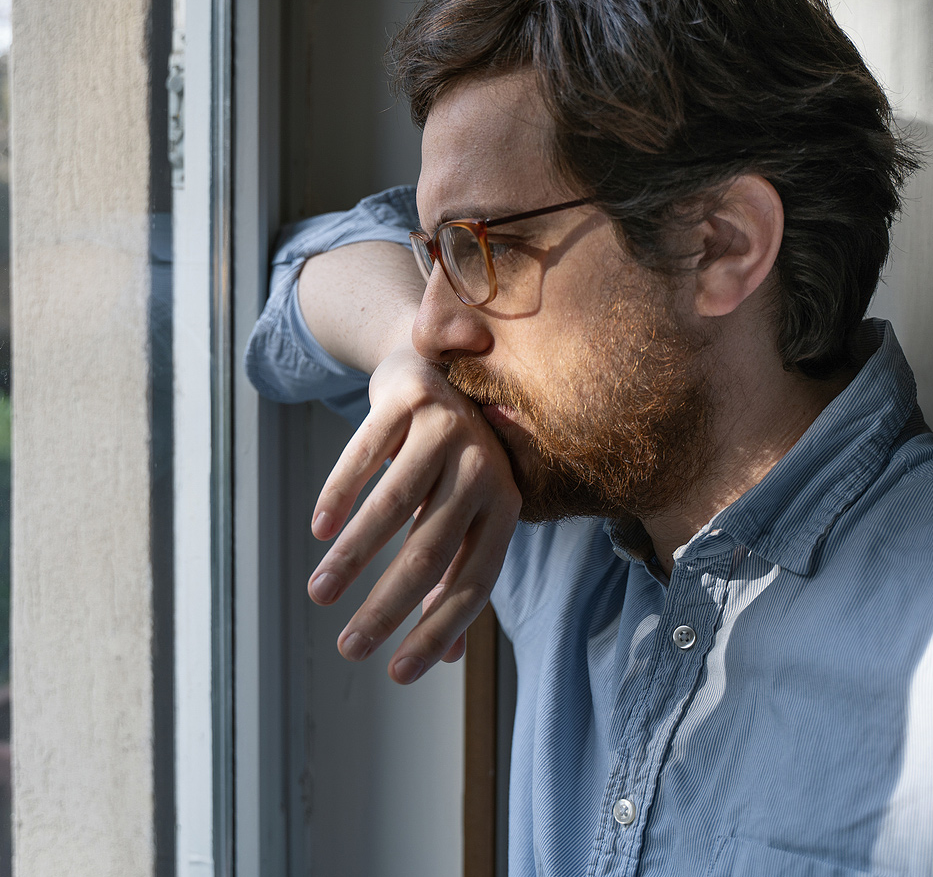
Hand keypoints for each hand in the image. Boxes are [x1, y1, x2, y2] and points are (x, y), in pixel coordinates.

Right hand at [307, 344, 521, 683]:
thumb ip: (456, 575)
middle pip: (431, 549)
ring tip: (319, 594)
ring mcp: (447, 427)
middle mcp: (483, 465)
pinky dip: (340, 492)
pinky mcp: (408, 397)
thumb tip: (447, 659)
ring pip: (393, 505)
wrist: (436, 365)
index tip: (396, 674)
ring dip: (353, 556)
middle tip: (348, 649)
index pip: (474, 581)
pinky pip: (366, 453)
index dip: (437, 631)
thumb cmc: (451, 458)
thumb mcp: (465, 512)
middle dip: (386, 606)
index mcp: (505, 503)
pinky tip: (319, 529)